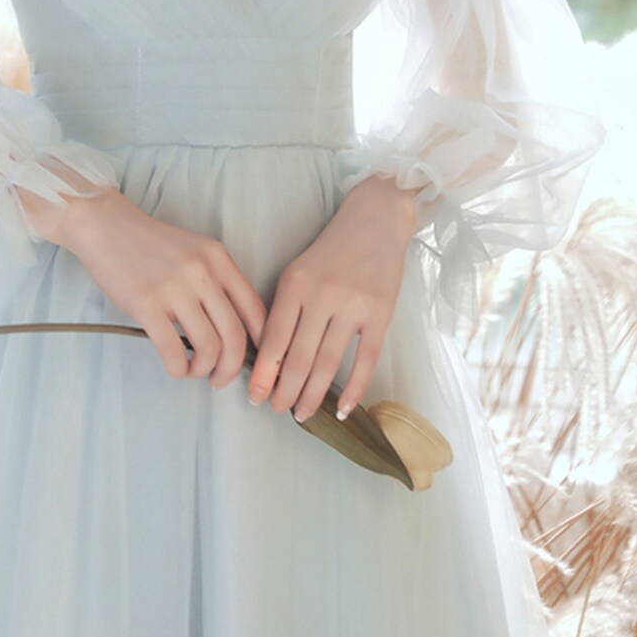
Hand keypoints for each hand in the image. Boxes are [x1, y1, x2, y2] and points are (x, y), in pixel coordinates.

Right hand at [38, 185, 266, 387]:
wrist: (106, 226)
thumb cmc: (149, 244)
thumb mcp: (195, 252)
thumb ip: (217, 283)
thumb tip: (235, 330)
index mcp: (219, 260)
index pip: (256, 311)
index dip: (262, 345)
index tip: (254, 362)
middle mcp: (203, 272)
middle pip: (235, 336)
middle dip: (232, 368)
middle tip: (221, 379)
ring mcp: (175, 288)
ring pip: (208, 347)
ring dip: (204, 371)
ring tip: (195, 372)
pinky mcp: (147, 303)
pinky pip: (173, 351)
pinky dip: (179, 369)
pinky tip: (176, 369)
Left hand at [247, 175, 418, 422]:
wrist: (374, 221)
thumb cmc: (329, 251)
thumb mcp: (296, 272)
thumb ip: (284, 310)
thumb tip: (268, 358)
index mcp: (294, 286)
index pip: (273, 340)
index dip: (263, 374)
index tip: (255, 396)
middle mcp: (321, 296)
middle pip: (299, 358)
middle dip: (284, 391)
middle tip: (277, 411)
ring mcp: (352, 305)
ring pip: (328, 363)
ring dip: (313, 395)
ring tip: (302, 414)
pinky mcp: (380, 313)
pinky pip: (366, 359)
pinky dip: (355, 388)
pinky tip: (343, 408)